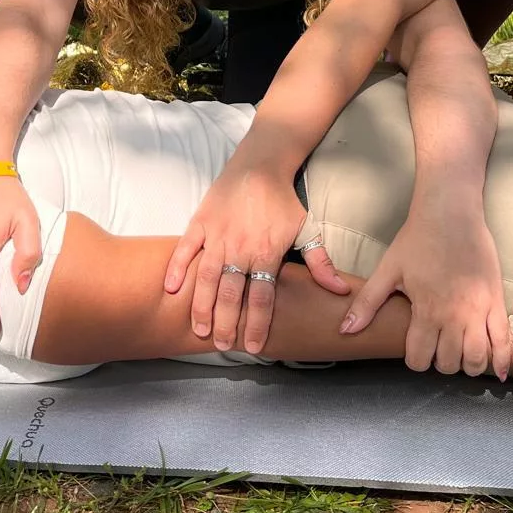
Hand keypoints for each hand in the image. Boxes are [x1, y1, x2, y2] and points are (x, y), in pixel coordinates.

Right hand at [164, 162, 348, 354]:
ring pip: (208, 278)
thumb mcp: (307, 229)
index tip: (254, 347)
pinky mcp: (201, 222)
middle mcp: (240, 248)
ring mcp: (217, 236)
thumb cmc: (283, 200)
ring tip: (200, 330)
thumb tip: (340, 290)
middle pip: (232, 294)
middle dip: (226, 323)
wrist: (260, 165)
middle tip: (221, 345)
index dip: (258, 324)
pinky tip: (171, 290)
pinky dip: (177, 269)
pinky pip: (185, 249)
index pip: (262, 298)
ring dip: (202, 306)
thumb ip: (321, 262)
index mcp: (267, 253)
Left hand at [342, 197, 508, 378]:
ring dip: (467, 364)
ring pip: (477, 359)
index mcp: (426, 311)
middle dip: (440, 362)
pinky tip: (496, 368)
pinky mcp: (497, 302)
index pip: (419, 359)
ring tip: (460, 352)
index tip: (415, 348)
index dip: (414, 360)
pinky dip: (501, 360)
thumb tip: (346, 330)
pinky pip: (505, 342)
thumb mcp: (388, 270)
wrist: (450, 213)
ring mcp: (480, 311)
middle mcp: (455, 316)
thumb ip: (368, 303)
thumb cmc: (417, 240)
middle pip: (449, 363)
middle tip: (437, 349)